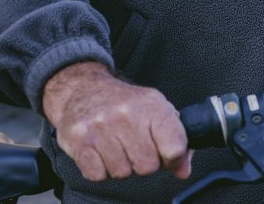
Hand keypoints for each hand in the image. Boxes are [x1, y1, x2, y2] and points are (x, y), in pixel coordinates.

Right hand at [42, 61, 191, 181]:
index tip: (165, 153)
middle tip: (134, 146)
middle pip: (148, 166)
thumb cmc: (123, 102)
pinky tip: (100, 150)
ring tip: (115, 145)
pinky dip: (100, 169)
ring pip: (122, 173)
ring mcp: (101, 126)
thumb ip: (174, 138)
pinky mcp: (80, 139)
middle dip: (143, 162)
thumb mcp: (154, 109)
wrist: (83, 88)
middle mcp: (126, 113)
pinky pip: (98, 175)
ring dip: (120, 165)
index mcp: (151, 103)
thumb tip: (183, 169)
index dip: (172, 157)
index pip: (175, 146)